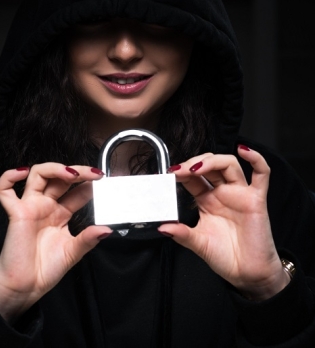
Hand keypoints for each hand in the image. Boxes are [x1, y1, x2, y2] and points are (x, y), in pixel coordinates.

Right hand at [0, 163, 111, 321]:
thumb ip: (88, 239)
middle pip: (60, 178)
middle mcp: (46, 206)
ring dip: (54, 169)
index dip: (89, 184)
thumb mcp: (73, 252)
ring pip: (38, 175)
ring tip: (71, 174)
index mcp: (60, 213)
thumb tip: (107, 230)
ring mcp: (30, 207)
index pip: (77, 191)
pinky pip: (4, 191)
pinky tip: (22, 172)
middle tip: (94, 174)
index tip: (103, 181)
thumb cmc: (45, 270)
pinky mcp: (15, 213)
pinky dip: (9, 177)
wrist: (25, 288)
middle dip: (78, 172)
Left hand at [158, 146, 289, 299]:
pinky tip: (243, 150)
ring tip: (197, 168)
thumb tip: (162, 227)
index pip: (193, 177)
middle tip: (179, 170)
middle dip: (194, 163)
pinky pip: (262, 174)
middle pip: (210, 165)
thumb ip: (182, 234)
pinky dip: (256, 158)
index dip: (182, 171)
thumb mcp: (198, 244)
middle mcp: (223, 193)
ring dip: (212, 161)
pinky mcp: (256, 199)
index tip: (169, 173)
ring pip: (229, 164)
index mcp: (207, 200)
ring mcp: (240, 194)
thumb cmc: (226, 257)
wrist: (247, 274)